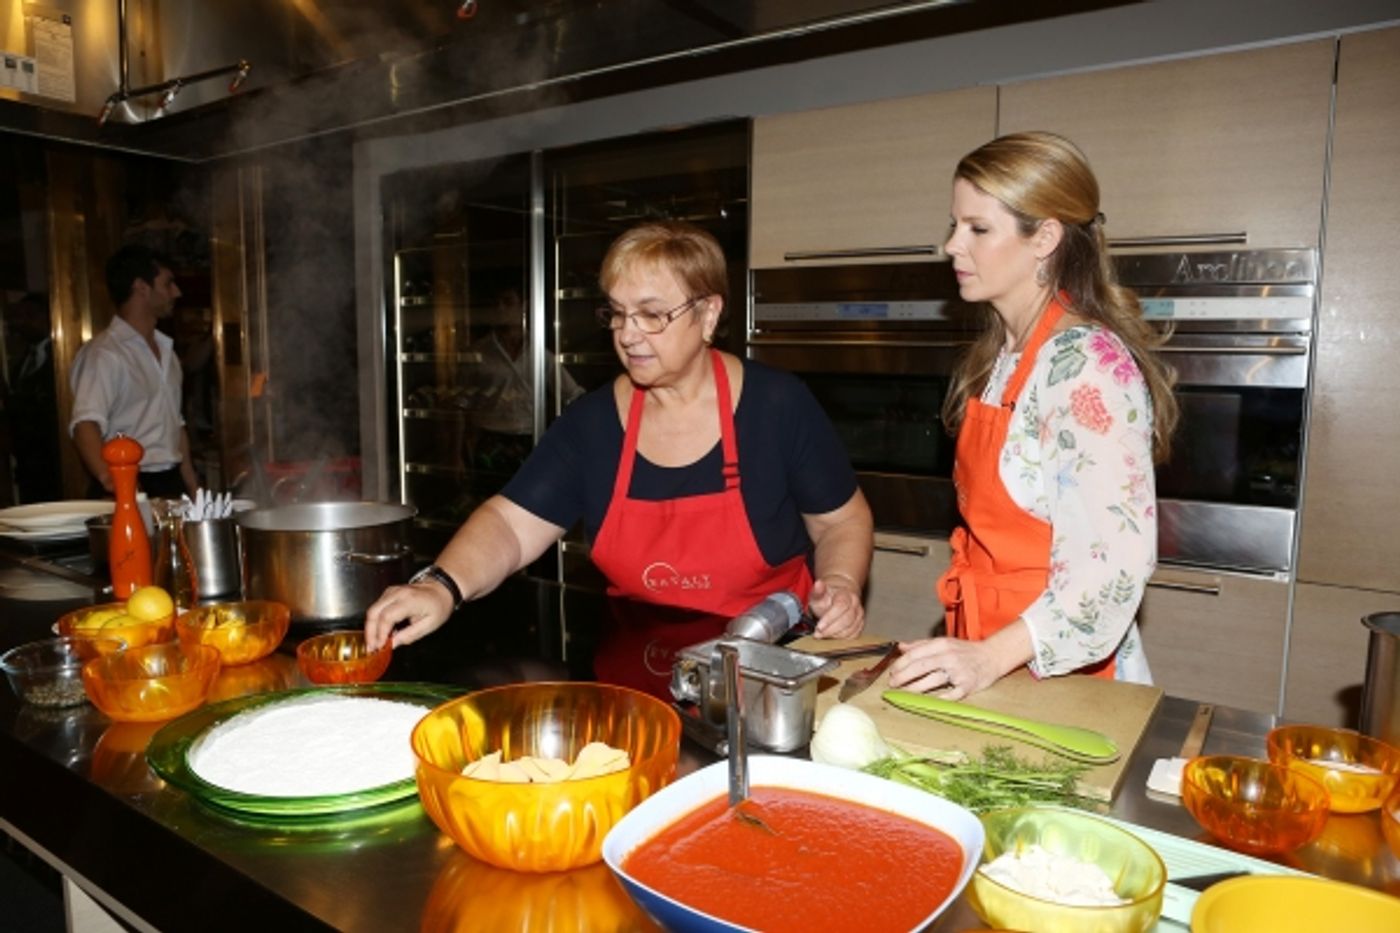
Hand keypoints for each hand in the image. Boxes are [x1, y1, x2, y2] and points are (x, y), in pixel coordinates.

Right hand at [363, 582, 452, 650]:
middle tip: (371, 648)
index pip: (387, 617)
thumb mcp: (430, 625)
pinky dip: (375, 621)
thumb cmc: (438, 606)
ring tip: (374, 643)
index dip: (380, 633)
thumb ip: (410, 635)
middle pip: (374, 612)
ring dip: (371, 627)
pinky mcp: (389, 593)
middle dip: (370, 632)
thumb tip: (392, 644)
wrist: (440, 589)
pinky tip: (381, 632)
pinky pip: (377, 607)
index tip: (380, 646)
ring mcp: (392, 591)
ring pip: (372, 610)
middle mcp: (397, 593)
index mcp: (409, 600)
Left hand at [807, 575, 864, 638]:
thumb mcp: (818, 593)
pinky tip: (833, 636)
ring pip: (851, 629)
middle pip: (847, 619)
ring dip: (836, 635)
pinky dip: (842, 638)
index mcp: (846, 594)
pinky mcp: (860, 624)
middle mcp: (855, 604)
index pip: (840, 606)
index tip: (819, 627)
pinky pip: (854, 635)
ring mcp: (860, 614)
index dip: (829, 618)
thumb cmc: (827, 597)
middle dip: (831, 629)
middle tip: (818, 634)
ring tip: (823, 635)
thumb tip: (818, 584)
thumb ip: (817, 591)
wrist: (838, 596)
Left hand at [886, 636, 1003, 700]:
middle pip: (921, 666)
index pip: (916, 654)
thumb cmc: (965, 650)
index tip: (891, 672)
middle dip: (903, 676)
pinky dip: (940, 698)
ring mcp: (959, 671)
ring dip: (916, 688)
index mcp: (941, 645)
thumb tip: (901, 647)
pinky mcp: (968, 685)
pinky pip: (952, 694)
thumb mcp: (944, 642)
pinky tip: (928, 702)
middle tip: (892, 684)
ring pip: (933, 680)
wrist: (992, 656)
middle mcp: (949, 656)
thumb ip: (921, 645)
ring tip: (904, 693)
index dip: (901, 664)